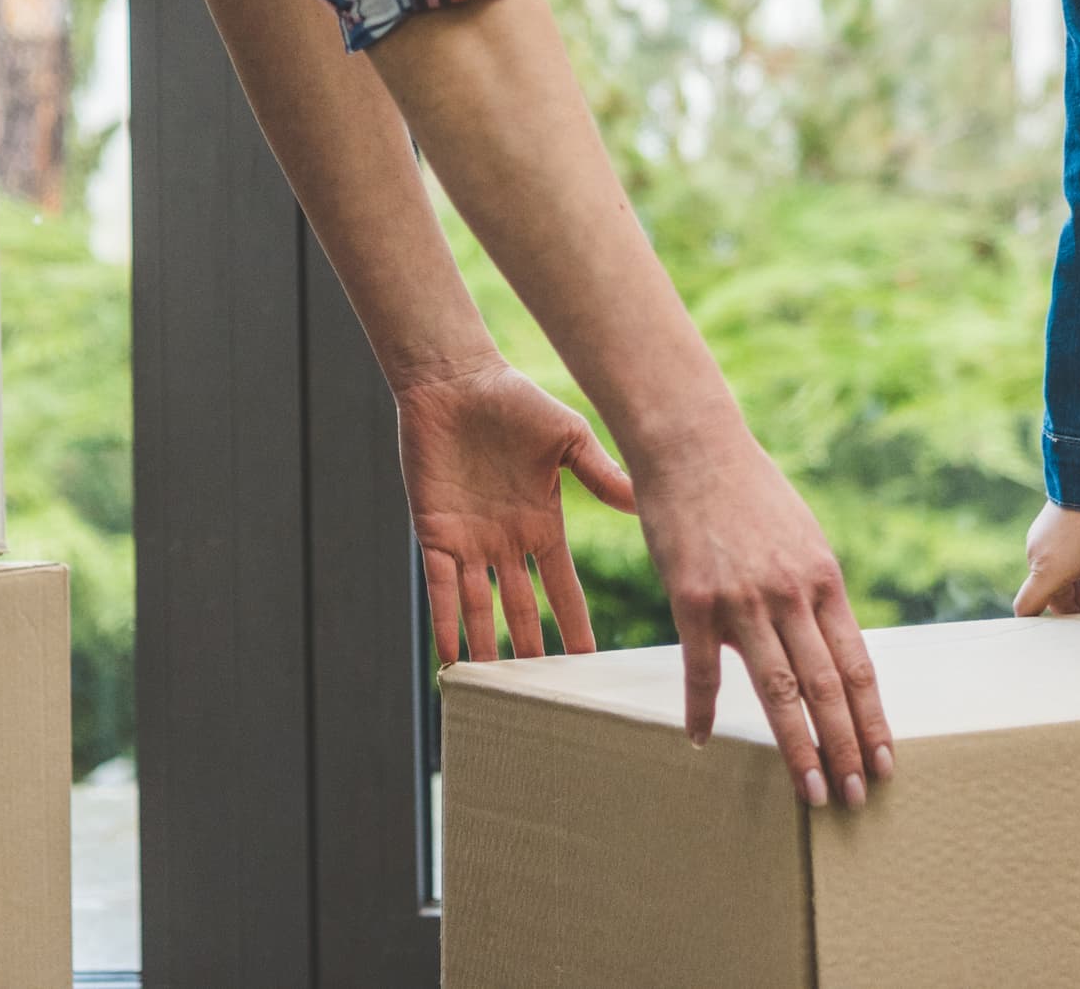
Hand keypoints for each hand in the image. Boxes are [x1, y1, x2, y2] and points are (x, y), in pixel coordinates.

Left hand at [397, 357, 636, 665]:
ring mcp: (469, 541)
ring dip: (487, 647)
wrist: (456, 382)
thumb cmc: (513, 400)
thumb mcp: (567, 437)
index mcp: (542, 523)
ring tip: (496, 691)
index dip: (574, 625)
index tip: (588, 664)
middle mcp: (506, 542)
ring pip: (480, 608)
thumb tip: (645, 501)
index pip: (563, 587)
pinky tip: (451, 654)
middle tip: (542, 696)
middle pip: (522, 609)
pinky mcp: (433, 533)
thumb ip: (599, 473)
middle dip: (531, 651)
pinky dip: (445, 621)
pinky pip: (439, 588)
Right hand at [636, 429, 893, 807]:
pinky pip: (703, 670)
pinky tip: (700, 739)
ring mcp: (743, 600)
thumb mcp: (801, 536)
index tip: (885, 761)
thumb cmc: (748, 489)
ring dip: (797, 748)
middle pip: (827, 688)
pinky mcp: (694, 599)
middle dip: (845, 748)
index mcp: (824, 579)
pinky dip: (701, 710)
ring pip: (778, 691)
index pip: (858, 665)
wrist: (694, 444)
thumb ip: (814, 590)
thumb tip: (828, 642)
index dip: (873, 719)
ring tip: (811, 791)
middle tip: (856, 797)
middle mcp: (792, 594)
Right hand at [1010, 503, 1079, 617]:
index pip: (1026, 609)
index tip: (1054, 640)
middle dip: (1077, 610)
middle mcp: (1037, 558)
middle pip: (1052, 596)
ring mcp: (1043, 542)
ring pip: (1059, 579)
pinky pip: (1061, 561)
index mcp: (1046, 571)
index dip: (1035, 628)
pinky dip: (1078, 574)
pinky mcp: (1051, 530)